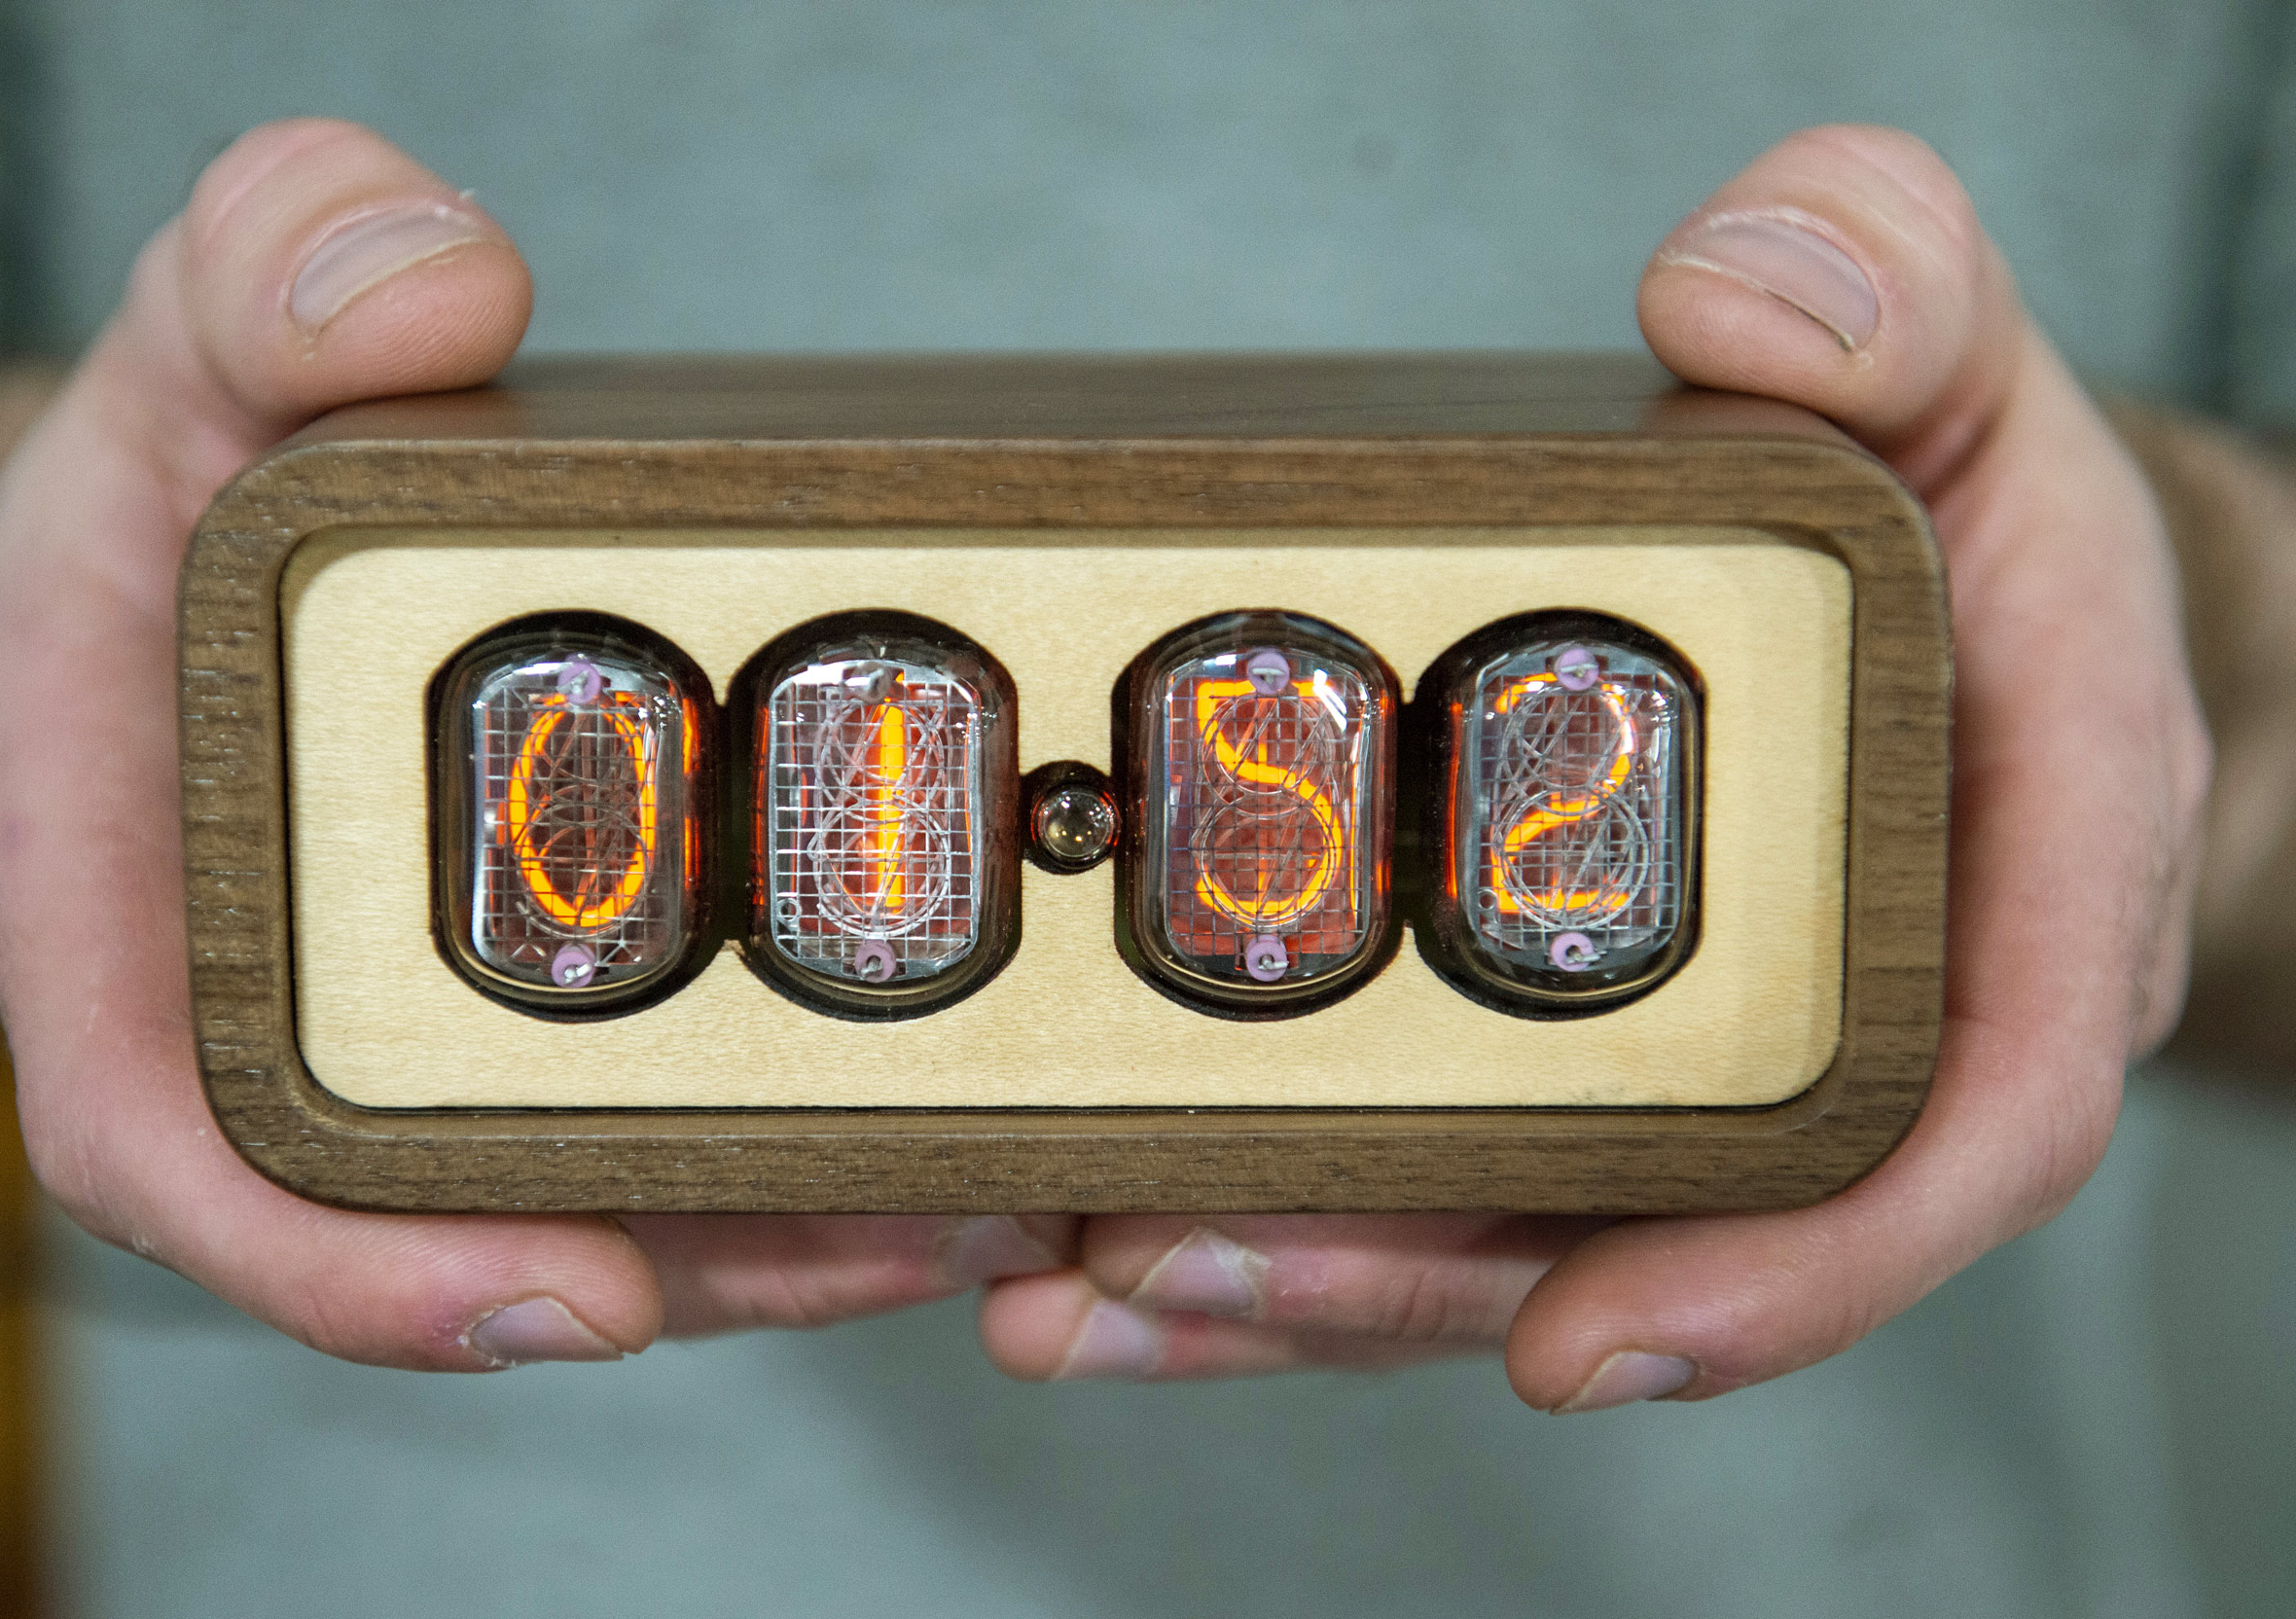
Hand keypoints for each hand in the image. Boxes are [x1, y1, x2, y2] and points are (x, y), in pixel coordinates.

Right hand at [0, 120, 1070, 1368]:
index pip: (176, 1134)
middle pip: (457, 1206)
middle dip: (677, 1257)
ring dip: (788, 1229)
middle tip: (897, 1237)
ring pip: (593, 1186)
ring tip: (998, 1204)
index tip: (563, 1295)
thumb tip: (437, 298)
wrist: (233, 491)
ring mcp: (430, 1004)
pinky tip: (961, 1126)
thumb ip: (275, 273)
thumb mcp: (202, 324)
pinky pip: (662, 1106)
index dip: (347, 1261)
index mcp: (134, 876)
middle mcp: (283, 983)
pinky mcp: (551, 987)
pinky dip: (800, 1142)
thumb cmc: (192, 443)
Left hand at [979, 126, 2210, 1407]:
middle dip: (1409, 1281)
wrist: (1933, 569)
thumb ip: (1889, 293)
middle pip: (1651, 1224)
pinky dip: (1268, 1211)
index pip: (1961, 1124)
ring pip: (1506, 1229)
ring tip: (1068, 1285)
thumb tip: (1732, 306)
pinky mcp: (1566, 1052)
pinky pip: (1432, 1165)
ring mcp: (1691, 1052)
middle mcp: (1844, 1019)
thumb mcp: (1954, 353)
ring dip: (1288, 1280)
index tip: (1588, 1339)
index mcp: (2005, 884)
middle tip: (1176, 1267)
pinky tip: (1084, 1233)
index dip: (1793, 1265)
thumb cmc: (1958, 482)